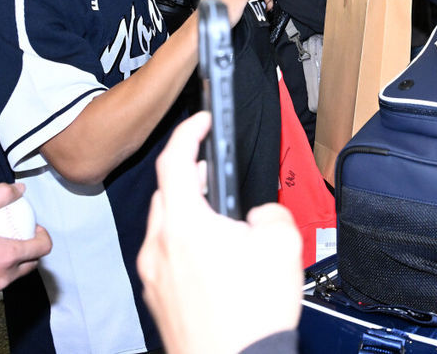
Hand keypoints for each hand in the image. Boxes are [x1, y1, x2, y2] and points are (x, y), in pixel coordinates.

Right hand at [0, 183, 51, 315]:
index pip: (43, 248)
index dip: (42, 236)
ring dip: (6, 267)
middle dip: (28, 252)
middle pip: (29, 265)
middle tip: (13, 240)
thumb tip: (19, 188)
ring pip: (8, 280)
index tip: (33, 229)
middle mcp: (1, 280)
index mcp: (6, 257)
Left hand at [138, 111, 302, 353]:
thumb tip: (258, 218)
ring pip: (164, 227)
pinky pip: (166, 257)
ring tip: (220, 220)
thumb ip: (269, 214)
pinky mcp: (158, 299)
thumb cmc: (252, 314)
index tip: (201, 122)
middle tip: (213, 170)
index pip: (175, 161)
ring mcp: (154, 276)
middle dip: (189, 175)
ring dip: (188, 212)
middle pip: (166, 194)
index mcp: (185, 225)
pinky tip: (216, 260)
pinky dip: (185, 244)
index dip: (189, 133)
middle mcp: (160, 248)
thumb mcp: (282, 245)